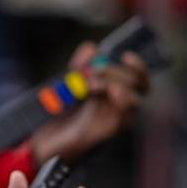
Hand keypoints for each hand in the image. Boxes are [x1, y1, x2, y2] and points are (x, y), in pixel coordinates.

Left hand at [31, 42, 149, 165]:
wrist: (46, 140)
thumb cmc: (61, 115)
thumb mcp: (69, 84)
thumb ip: (79, 66)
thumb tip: (91, 48)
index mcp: (115, 94)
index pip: (139, 79)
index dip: (139, 67)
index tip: (126, 56)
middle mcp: (121, 107)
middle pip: (137, 85)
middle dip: (116, 73)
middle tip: (93, 71)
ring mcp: (117, 121)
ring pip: (134, 100)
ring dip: (115, 85)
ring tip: (91, 85)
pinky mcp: (108, 132)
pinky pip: (123, 118)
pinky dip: (120, 102)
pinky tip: (111, 92)